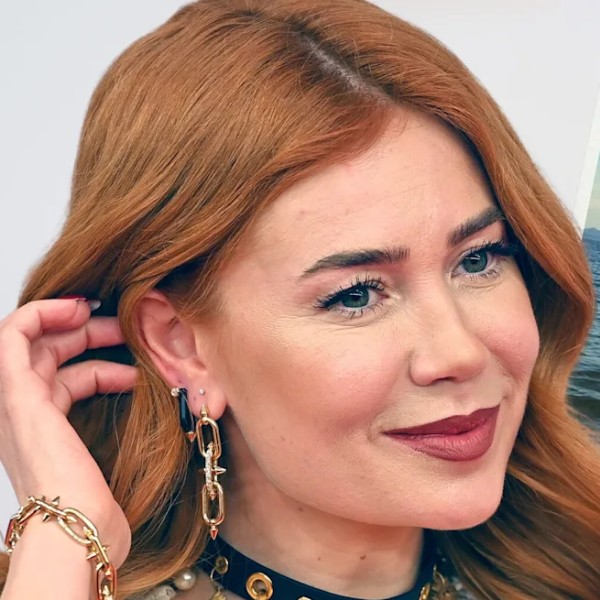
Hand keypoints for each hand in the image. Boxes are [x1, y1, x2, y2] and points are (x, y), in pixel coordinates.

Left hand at [0, 298, 136, 565]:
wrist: (77, 532)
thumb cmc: (56, 481)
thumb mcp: (27, 411)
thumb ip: (14, 367)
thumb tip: (18, 326)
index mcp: (10, 397)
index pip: (14, 335)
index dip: (48, 311)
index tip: (84, 308)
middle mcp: (21, 406)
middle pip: (46, 349)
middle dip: (82, 331)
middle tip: (119, 326)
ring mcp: (43, 421)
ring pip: (68, 370)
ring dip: (100, 357)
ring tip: (135, 357)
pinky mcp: (66, 436)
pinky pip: (82, 393)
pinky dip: (105, 380)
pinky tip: (131, 382)